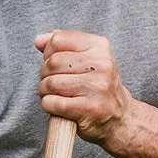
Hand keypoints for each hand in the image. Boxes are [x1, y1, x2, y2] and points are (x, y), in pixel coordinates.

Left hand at [36, 29, 136, 144]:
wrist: (119, 116)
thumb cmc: (98, 87)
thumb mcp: (87, 58)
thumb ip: (63, 45)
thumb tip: (39, 40)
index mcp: (100, 47)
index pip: (58, 40)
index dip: (48, 53)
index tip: (54, 64)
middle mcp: (102, 65)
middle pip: (52, 62)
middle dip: (45, 74)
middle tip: (53, 83)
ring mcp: (96, 87)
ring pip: (51, 83)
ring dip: (45, 91)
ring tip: (54, 94)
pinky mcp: (88, 108)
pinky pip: (53, 103)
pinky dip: (48, 105)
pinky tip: (56, 106)